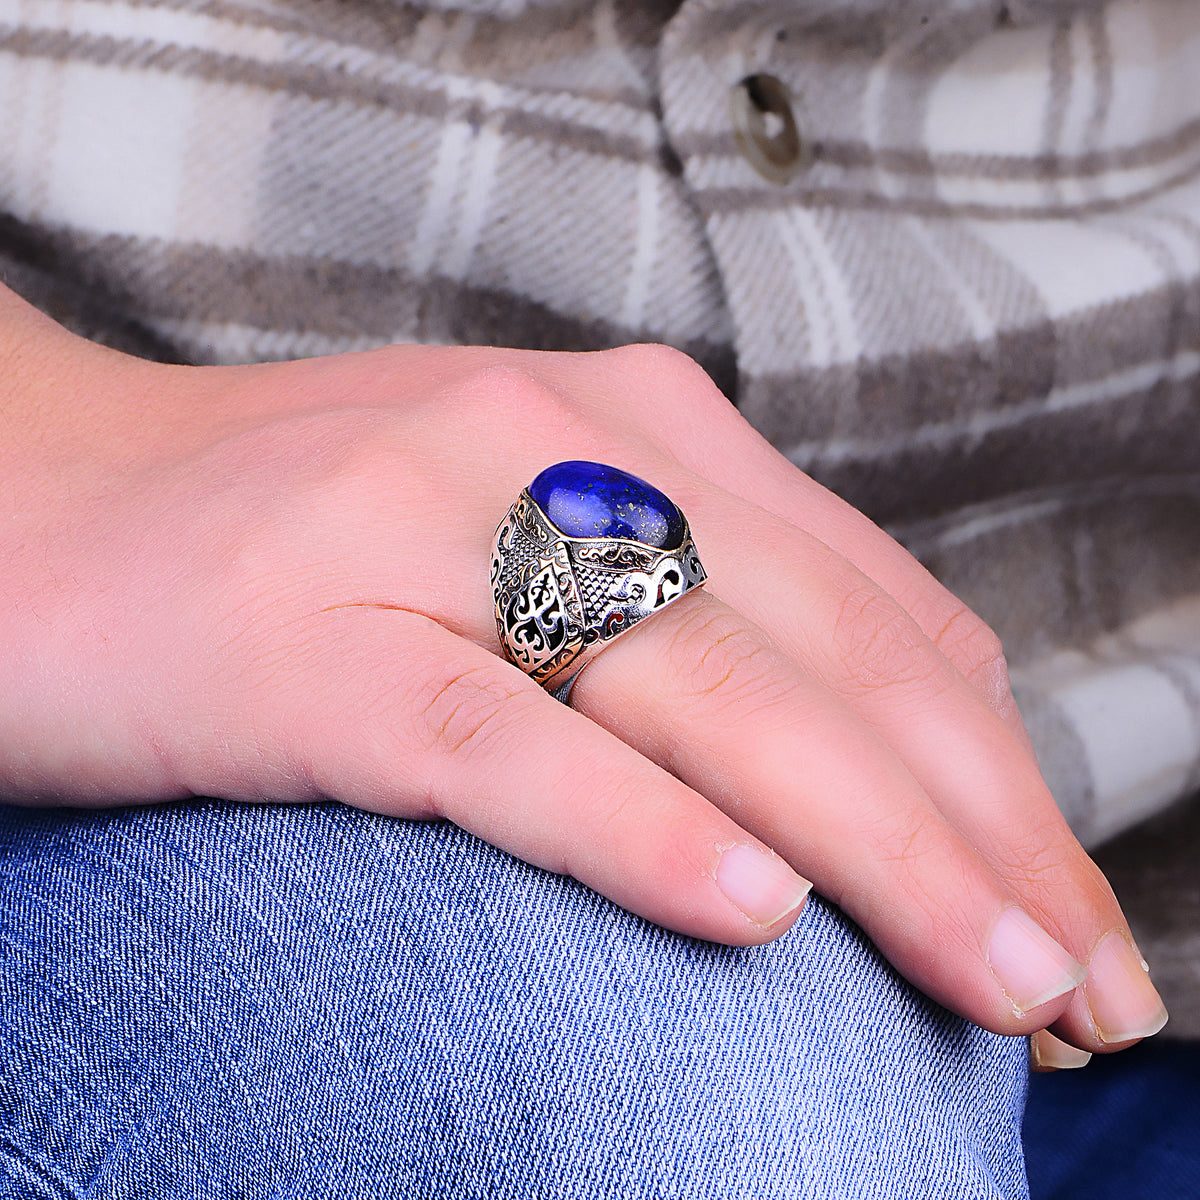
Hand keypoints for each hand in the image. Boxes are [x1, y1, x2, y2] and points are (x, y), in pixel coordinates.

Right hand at [0, 292, 1165, 1051]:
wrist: (50, 502)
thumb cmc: (304, 541)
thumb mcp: (537, 545)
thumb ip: (691, 619)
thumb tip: (862, 782)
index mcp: (634, 427)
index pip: (882, 618)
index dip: (1000, 779)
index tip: (1066, 920)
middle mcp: (559, 447)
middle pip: (834, 662)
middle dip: (984, 836)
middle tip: (1080, 991)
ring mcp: (433, 530)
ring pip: (708, 697)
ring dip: (876, 849)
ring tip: (996, 985)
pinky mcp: (311, 637)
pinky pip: (503, 742)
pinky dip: (633, 826)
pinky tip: (749, 912)